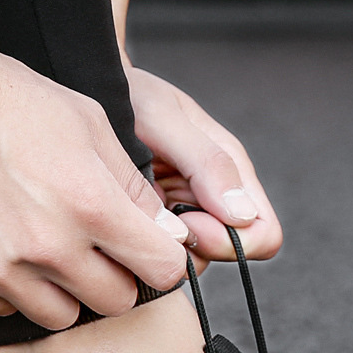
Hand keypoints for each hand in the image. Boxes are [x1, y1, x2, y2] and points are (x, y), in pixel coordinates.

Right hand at [0, 54, 190, 328]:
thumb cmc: (14, 106)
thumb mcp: (92, 128)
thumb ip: (137, 189)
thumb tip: (172, 235)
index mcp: (91, 206)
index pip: (163, 270)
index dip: (165, 261)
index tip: (155, 252)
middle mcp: (49, 246)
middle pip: (118, 302)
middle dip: (118, 278)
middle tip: (99, 250)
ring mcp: (1, 269)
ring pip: (64, 316)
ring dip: (67, 292)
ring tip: (50, 250)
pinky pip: (9, 308)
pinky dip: (15, 288)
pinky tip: (8, 249)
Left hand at [125, 67, 282, 270]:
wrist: (88, 91)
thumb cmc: (126, 94)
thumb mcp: (162, 116)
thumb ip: (206, 160)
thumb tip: (242, 213)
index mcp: (232, 172)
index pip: (264, 236)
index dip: (231, 240)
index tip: (188, 220)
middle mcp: (217, 199)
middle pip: (231, 255)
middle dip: (197, 245)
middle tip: (157, 217)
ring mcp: (188, 216)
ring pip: (198, 261)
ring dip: (167, 247)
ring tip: (136, 210)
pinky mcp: (160, 229)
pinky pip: (164, 258)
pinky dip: (145, 246)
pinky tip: (126, 218)